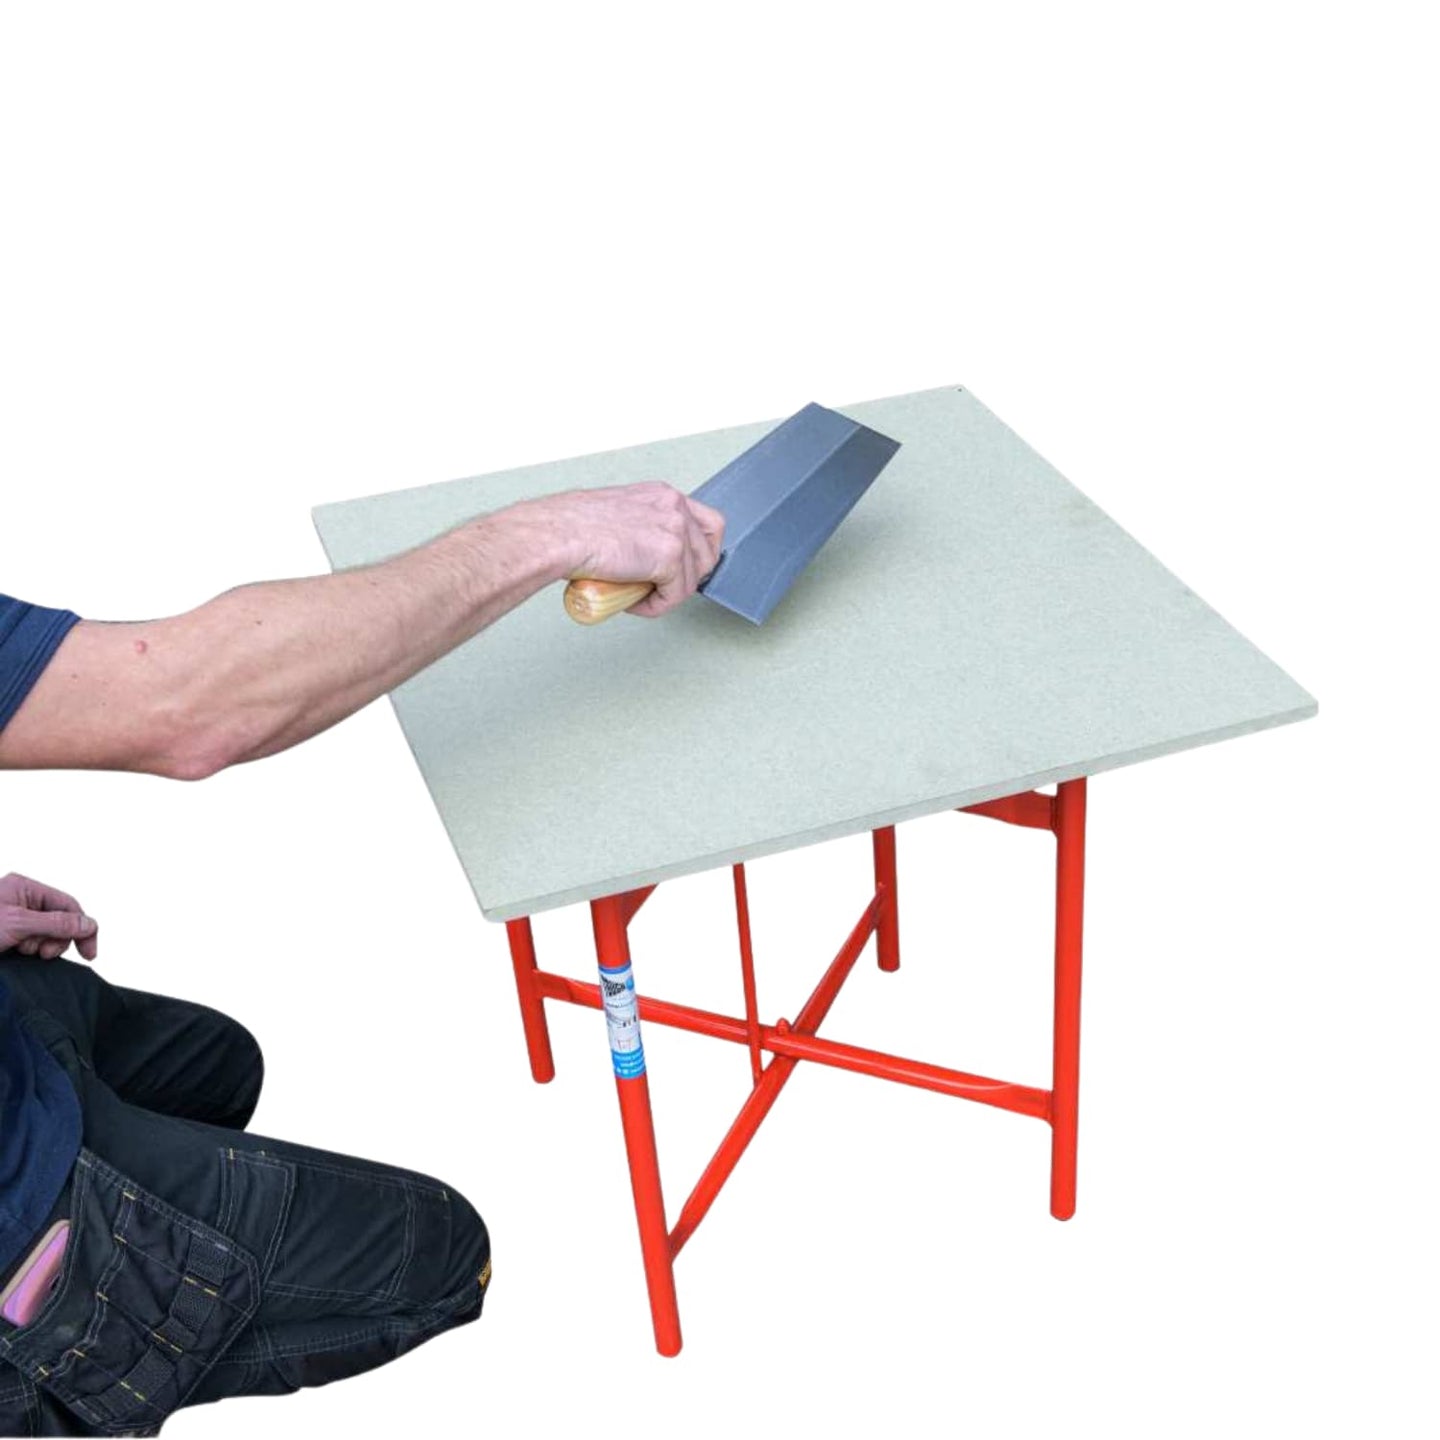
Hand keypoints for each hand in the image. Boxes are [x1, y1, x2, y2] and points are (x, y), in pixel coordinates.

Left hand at [0, 872, 98, 960]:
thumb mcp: (18, 923)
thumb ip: (56, 923)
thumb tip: (89, 925)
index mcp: (25, 888)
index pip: (68, 905)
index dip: (82, 928)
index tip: (89, 952)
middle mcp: (21, 901)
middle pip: (59, 922)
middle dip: (54, 940)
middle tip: (44, 953)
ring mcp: (14, 919)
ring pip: (45, 936)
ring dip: (37, 947)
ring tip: (20, 951)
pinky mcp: (7, 937)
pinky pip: (31, 945)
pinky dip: (29, 952)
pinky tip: (17, 954)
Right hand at [518, 482, 725, 616]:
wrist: (557, 535)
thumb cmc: (570, 527)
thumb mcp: (619, 516)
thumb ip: (641, 528)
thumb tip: (646, 555)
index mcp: (662, 494)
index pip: (708, 523)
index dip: (699, 552)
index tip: (684, 569)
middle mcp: (673, 506)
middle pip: (708, 552)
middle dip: (687, 577)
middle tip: (660, 588)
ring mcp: (674, 530)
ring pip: (692, 578)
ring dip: (668, 595)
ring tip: (638, 596)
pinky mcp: (668, 557)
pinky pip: (675, 595)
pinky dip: (656, 607)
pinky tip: (633, 603)